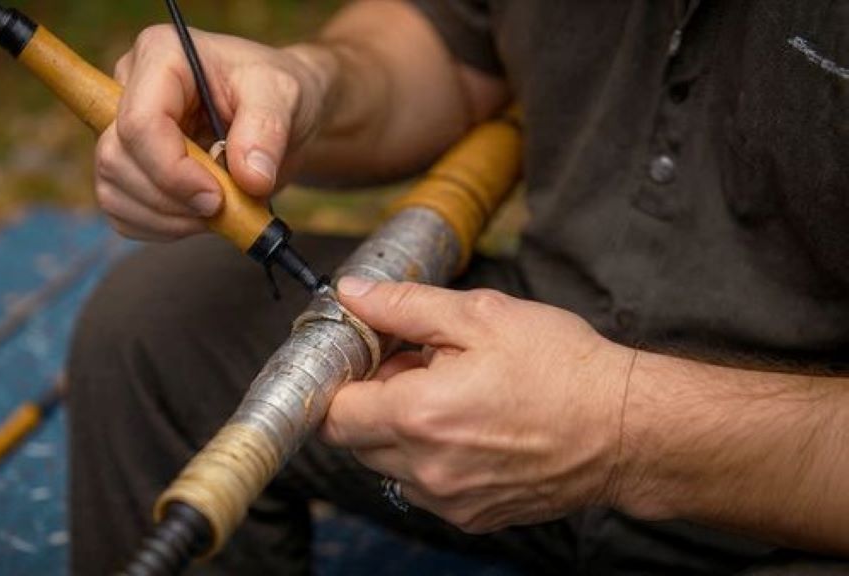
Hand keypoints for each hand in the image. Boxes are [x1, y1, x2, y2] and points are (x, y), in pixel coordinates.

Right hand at [94, 25, 329, 240]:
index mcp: (161, 55)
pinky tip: (198, 217)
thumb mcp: (284, 95)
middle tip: (223, 206)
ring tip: (217, 211)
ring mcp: (122, 130)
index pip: (140, 122)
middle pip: (116, 159)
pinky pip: (123, 212)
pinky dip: (161, 228)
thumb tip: (250, 177)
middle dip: (171, 198)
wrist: (279, 115)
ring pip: (113, 191)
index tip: (217, 197)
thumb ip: (267, 129)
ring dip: (167, 218)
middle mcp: (130, 89)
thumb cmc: (276, 91)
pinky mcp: (128, 167)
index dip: (172, 170)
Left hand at [320, 277, 634, 532]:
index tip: (365, 357)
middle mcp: (425, 468)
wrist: (626, 429)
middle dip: (372, 401)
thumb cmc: (562, 367)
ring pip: (388, 465)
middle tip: (419, 366)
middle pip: (355, 440)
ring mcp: (448, 500)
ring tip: (451, 396)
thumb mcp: (481, 316)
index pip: (332, 412)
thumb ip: (403, 306)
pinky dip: (430, 458)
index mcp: (418, 415)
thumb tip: (350, 293)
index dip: (341, 379)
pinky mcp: (471, 516)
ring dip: (401, 430)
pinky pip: (424, 487)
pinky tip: (471, 428)